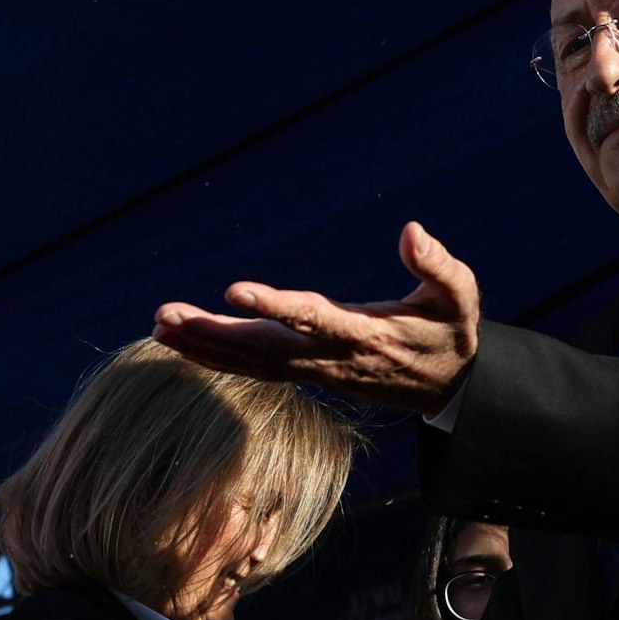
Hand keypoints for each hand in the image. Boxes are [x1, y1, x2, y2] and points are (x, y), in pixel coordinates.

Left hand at [152, 221, 479, 414]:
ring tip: (158, 326)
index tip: (233, 290)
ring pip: (251, 362)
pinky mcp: (307, 374)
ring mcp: (316, 372)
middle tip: (165, 318)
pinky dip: (217, 358)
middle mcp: (332, 358)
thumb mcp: (460, 295)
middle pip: (264, 347)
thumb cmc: (452, 332)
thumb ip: (436, 264)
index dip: (274, 305)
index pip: (312, 318)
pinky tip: (184, 345)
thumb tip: (411, 231)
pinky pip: (254, 369)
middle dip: (213, 333)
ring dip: (204, 346)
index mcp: (365, 333)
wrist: (450, 388)